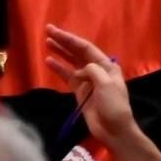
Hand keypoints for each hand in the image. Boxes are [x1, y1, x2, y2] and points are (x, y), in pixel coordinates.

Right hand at [45, 25, 137, 148]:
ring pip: (71, 62)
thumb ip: (92, 71)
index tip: (55, 32)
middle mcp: (97, 70)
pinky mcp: (80, 90)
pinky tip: (48, 61)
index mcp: (106, 66)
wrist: (113, 129)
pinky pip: (67, 75)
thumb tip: (80, 70)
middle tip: (48, 30)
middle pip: (78, 52)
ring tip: (47, 42)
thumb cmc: (113, 106)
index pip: (86, 48)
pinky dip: (58, 68)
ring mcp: (87, 80)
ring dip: (60, 52)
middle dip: (64, 41)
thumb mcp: (106, 84)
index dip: (70, 39)